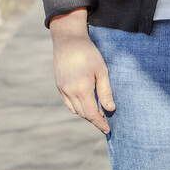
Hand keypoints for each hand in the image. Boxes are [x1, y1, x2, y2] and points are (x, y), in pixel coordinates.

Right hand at [49, 9, 114, 133]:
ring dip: (85, 113)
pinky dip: (76, 107)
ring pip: (74, 109)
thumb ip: (105, 91)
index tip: (108, 129)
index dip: (100, 123)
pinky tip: (84, 103)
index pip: (92, 114)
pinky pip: (67, 103)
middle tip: (105, 121)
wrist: (68, 40)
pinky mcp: (58, 85)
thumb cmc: (88, 53)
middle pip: (83, 113)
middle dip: (94, 119)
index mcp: (82, 89)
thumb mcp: (102, 70)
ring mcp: (62, 89)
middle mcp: (69, 92)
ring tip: (96, 113)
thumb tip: (110, 109)